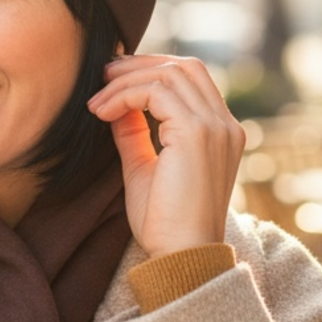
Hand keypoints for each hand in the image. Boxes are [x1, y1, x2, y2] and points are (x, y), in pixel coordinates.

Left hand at [87, 55, 245, 257]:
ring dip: (126, 81)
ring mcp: (215, 127)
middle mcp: (225, 125)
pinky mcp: (196, 133)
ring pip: (169, 73)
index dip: (150, 72)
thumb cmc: (164, 223)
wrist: (182, 256)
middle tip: (102, 78)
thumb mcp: (144, 168)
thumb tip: (117, 104)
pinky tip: (102, 113)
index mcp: (220, 133)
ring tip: (96, 102)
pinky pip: (156, 92)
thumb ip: (134, 133)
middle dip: (139, 66)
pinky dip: (124, 95)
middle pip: (184, 67)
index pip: (191, 79)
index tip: (112, 83)